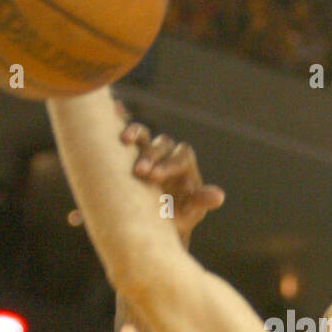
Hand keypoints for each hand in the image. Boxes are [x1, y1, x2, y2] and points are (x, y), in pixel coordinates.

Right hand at [112, 100, 224, 244]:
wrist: (155, 220)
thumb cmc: (177, 215)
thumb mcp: (190, 211)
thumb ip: (201, 201)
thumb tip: (218, 197)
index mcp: (184, 163)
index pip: (181, 156)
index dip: (169, 163)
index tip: (155, 176)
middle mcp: (166, 153)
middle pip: (159, 145)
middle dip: (149, 156)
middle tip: (139, 171)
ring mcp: (146, 150)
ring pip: (141, 135)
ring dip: (133, 134)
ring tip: (123, 141)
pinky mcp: (128, 152)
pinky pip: (122, 136)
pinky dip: (115, 123)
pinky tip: (112, 111)